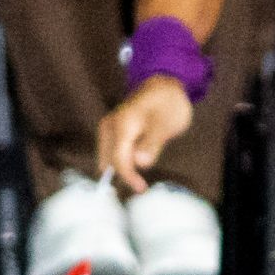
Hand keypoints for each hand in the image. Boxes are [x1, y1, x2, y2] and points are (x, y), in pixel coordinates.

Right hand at [97, 77, 195, 193]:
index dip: (128, 177)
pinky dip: (121, 159)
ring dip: (121, 167)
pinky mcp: (111, 130)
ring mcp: (108, 127)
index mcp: (121, 126)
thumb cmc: (167, 105)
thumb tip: (140, 162)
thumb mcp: (165, 125)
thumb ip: (152, 144)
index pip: (118, 159)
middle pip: (109, 160)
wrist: (163, 86)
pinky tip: (135, 160)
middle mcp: (109, 126)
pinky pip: (111, 150)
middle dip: (123, 174)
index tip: (142, 188)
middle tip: (141, 185)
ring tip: (139, 172)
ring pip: (107, 157)